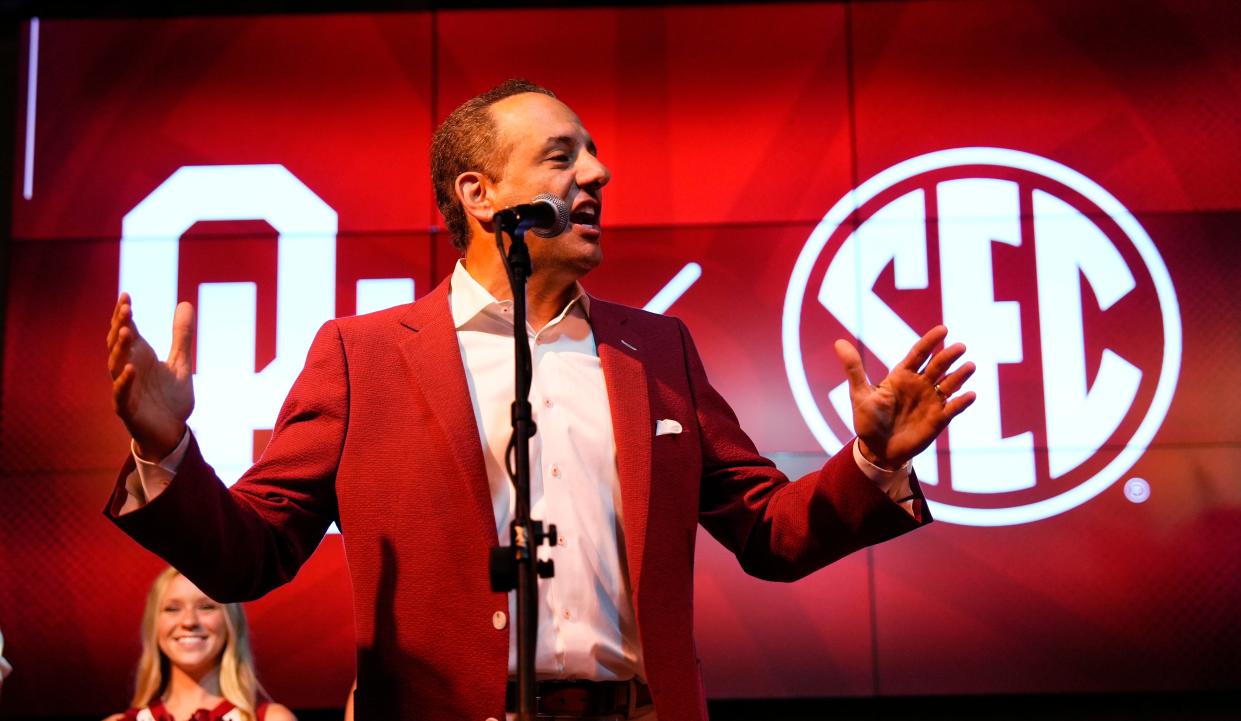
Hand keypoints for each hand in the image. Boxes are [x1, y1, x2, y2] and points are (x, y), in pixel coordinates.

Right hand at [106, 292, 194, 459]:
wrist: (172, 432)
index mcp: (140, 357)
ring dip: (121, 349)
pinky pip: (121, 394)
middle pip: (118, 344)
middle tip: (126, 307)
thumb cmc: (171, 398)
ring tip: (128, 331)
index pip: (127, 330)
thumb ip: (181, 336)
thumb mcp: (181, 363)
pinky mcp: (127, 409)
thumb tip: (185, 303)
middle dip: (120, 325)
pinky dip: (124, 382)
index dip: (124, 314)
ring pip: (116, 365)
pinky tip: (131, 370)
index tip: (126, 295)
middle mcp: (129, 369)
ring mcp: (125, 388)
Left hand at [833, 325, 975, 469]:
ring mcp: (931, 401)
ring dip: (960, 375)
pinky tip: (970, 395)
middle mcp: (920, 385)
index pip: (918, 354)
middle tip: (960, 347)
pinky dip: (962, 402)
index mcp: (902, 376)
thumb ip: (854, 368)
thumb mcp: (859, 394)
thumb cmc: (868, 421)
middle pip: (937, 366)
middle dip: (949, 356)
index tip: (942, 329)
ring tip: (970, 366)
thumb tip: (838, 343)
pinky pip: (953, 408)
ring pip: (949, 384)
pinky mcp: (938, 419)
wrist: (877, 450)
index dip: (930, 341)